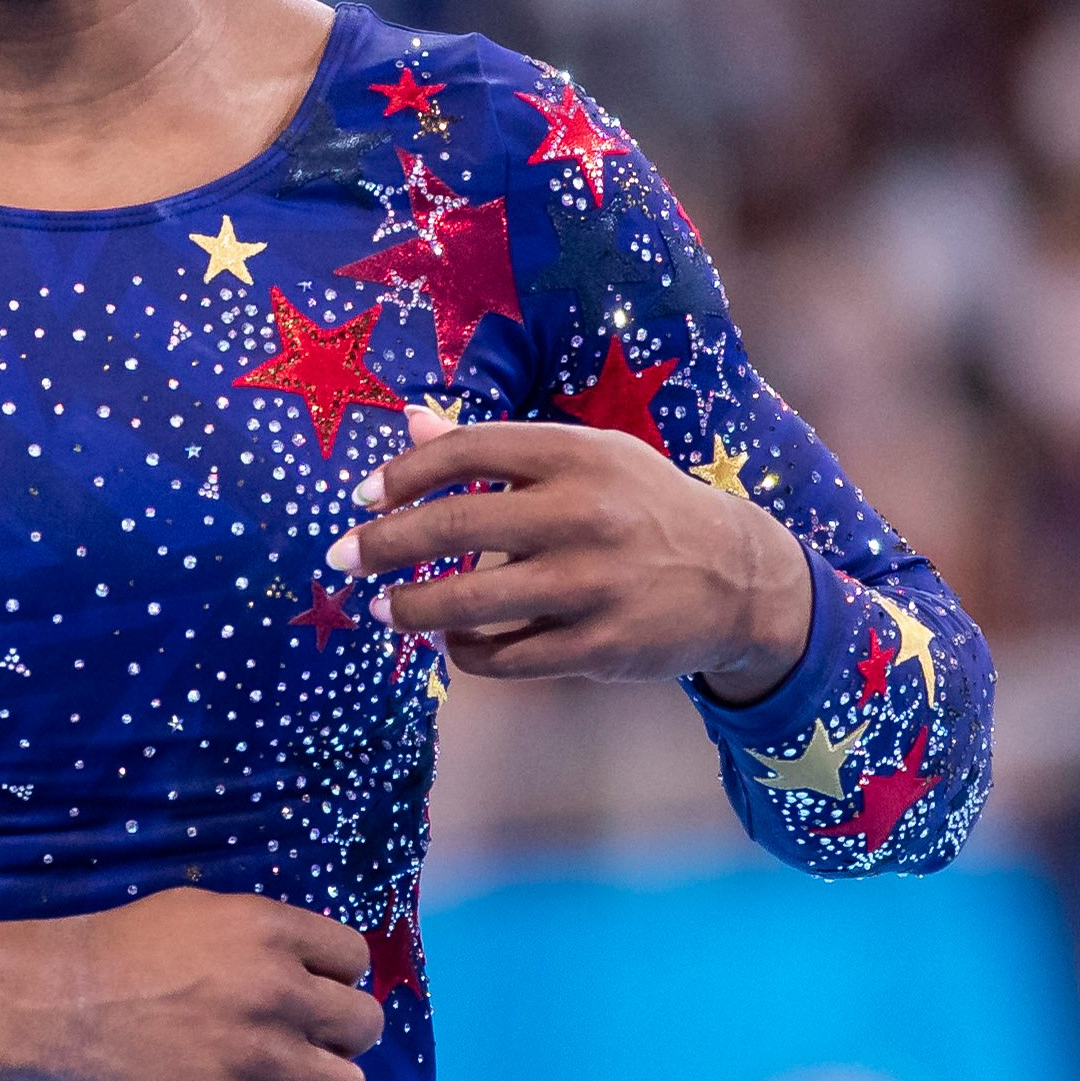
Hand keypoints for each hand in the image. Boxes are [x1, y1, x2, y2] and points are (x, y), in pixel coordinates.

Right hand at [0, 888, 385, 1080]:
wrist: (51, 1002)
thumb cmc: (118, 950)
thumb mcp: (198, 912)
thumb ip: (260, 937)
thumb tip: (306, 970)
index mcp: (269, 931)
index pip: (354, 959)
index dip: (335, 981)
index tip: (309, 997)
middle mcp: (276, 989)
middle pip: (365, 1026)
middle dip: (339, 1040)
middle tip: (302, 1048)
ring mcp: (253, 1055)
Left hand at [329, 407, 812, 700]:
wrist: (737, 577)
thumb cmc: (641, 507)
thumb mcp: (584, 459)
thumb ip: (495, 448)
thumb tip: (408, 423)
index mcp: (577, 453)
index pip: (467, 451)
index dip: (403, 475)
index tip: (362, 498)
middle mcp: (584, 513)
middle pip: (454, 526)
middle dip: (382, 546)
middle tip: (341, 559)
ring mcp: (593, 583)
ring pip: (470, 601)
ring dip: (412, 608)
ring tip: (388, 609)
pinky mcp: (601, 644)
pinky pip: (506, 657)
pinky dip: (466, 651)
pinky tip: (452, 640)